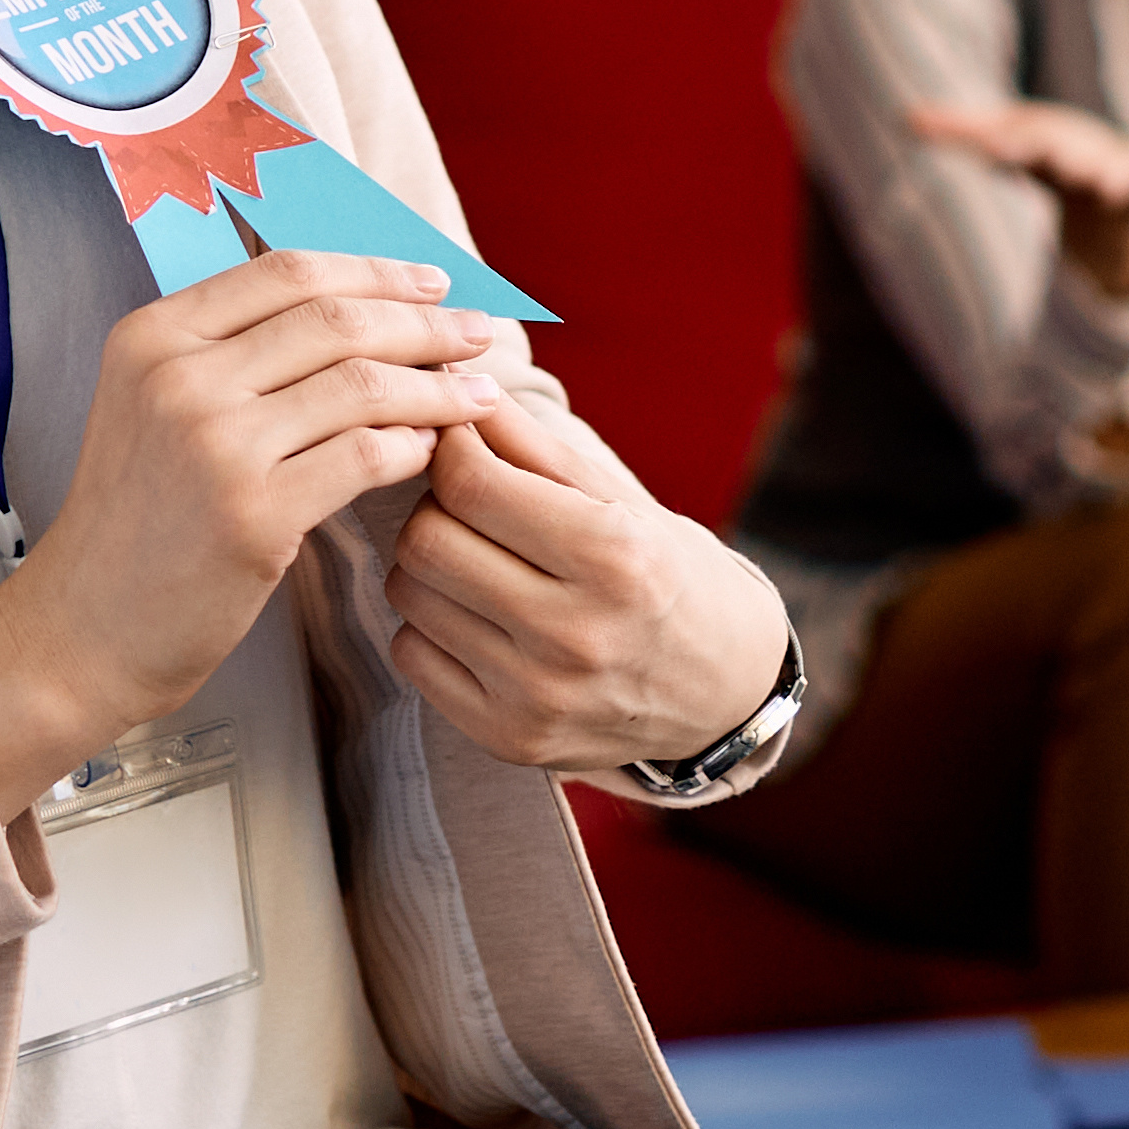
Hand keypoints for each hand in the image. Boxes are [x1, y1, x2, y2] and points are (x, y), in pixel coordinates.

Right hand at [0, 251, 508, 806]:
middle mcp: (178, 377)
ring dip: (437, 385)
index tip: (433, 281)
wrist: (84, 629)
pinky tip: (432, 450)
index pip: (286, 271)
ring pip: (362, 385)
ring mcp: (214, 445)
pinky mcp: (252, 515)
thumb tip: (351, 306)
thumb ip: (230, 352)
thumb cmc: (137, 521)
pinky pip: (364, 457)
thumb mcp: (154, 408)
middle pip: (335, 320)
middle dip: (424, 322)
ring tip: (482, 392)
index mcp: (152, 335)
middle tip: (480, 333)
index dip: (373, 270)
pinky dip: (411, 447)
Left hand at [385, 396, 793, 771]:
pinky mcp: (509, 739)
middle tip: (470, 506)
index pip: (469, 484)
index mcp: (614, 557)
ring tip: (478, 562)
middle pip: (426, 541)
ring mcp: (538, 696)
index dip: (449, 448)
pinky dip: (431, 626)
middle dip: (436, 507)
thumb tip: (451, 390)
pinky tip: (479, 618)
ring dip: (430, 566)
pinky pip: (413, 656)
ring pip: (410, 595)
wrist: (719, 690)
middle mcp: (575, 634)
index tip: (460, 442)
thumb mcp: (620, 499)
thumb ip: (530, 445)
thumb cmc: (667, 575)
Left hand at [908, 95, 1128, 298]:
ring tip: (1108, 185)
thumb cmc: (1054, 158)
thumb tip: (906, 116)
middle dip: (1066, 158)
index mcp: (1047, 144)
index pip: (1025, 144)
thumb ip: (960, 131)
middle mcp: (1084, 151)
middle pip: (1073, 156)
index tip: (995, 149)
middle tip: (1061, 164)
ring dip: (1113, 176)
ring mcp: (1124, 167)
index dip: (1012, 147)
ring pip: (1118, 173)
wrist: (1114, 180)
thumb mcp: (1010, 145)